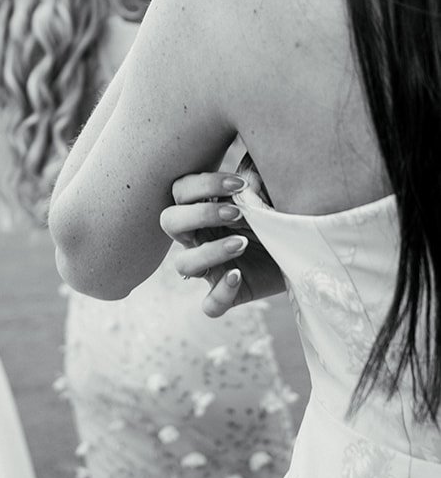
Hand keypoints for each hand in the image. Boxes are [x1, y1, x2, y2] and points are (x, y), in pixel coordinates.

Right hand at [160, 169, 285, 316]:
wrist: (307, 249)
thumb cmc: (281, 212)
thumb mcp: (271, 190)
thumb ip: (257, 177)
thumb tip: (248, 174)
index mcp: (203, 206)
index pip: (181, 190)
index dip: (203, 185)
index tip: (239, 184)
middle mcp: (199, 236)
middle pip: (169, 222)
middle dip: (198, 215)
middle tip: (236, 213)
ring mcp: (211, 267)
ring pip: (183, 264)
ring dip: (209, 252)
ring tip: (242, 243)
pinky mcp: (228, 295)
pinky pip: (210, 304)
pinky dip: (220, 293)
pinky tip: (238, 276)